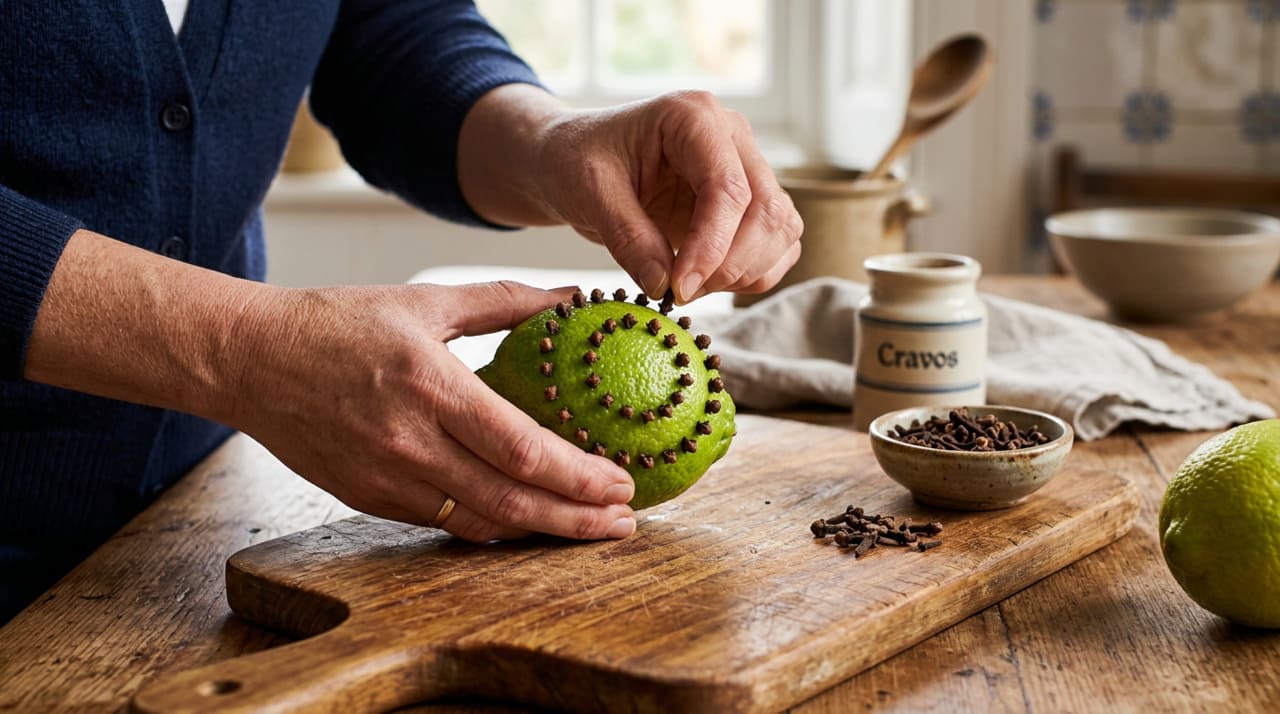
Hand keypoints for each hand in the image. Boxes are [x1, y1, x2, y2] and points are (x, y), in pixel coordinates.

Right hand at [227, 280, 637, 542]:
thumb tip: (570, 297)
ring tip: (588, 530)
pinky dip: (491, 527)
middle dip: (576, 519)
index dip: (578, 476)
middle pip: (511, 499)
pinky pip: (443, 522)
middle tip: (623, 523)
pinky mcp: (366, 498)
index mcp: (430, 384)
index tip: (622, 484)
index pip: (522, 449)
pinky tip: (525, 522)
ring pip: (480, 523)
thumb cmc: (337, 321)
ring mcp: (385, 477)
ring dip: (541, 532)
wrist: (249, 358)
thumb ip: (504, 301)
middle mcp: (409, 440)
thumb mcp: (424, 300)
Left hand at [458, 86, 803, 303]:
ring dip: (743, 273)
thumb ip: (627, 237)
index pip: (728, 188)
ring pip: (781, 230)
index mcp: (693, 116)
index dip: (711, 248)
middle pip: (767, 211)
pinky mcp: (750, 201)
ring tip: (685, 286)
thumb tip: (664, 285)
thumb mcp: (589, 193)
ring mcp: (747, 167)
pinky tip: (704, 281)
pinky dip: (751, 275)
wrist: (574, 158)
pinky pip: (777, 245)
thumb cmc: (577, 161)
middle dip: (728, 265)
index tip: (677, 289)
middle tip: (678, 293)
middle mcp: (733, 136)